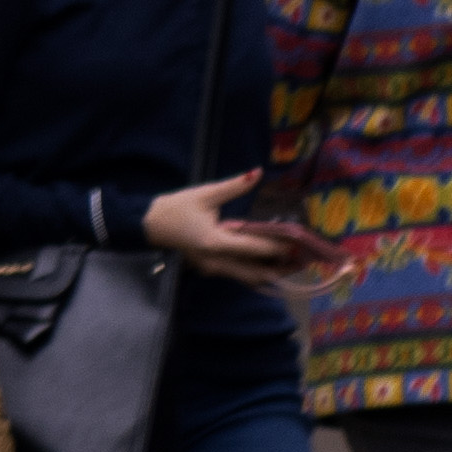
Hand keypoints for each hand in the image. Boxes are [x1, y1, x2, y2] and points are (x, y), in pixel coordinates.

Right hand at [142, 170, 313, 283]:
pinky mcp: (210, 269)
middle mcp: (217, 261)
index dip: (281, 247)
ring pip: (250, 278)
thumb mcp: (204, 195)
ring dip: (272, 273)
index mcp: (216, 243)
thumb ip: (233, 186)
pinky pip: (239, 275)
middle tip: (304, 259)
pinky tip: (270, 265)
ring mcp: (213, 269)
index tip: (301, 242)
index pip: (257, 248)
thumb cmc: (174, 209)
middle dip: (282, 268)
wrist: (146, 225)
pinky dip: (257, 271)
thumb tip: (257, 172)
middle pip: (258, 273)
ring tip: (292, 264)